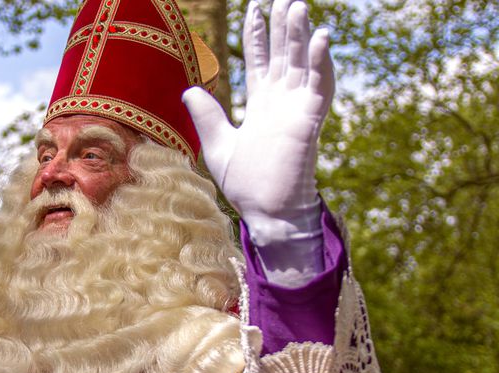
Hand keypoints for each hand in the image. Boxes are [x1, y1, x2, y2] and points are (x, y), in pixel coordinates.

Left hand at [183, 0, 333, 244]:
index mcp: (261, 107)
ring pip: (302, 64)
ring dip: (301, 35)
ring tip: (297, 6)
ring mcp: (297, 110)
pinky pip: (319, 87)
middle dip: (282, 26)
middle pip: (283, 55)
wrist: (265, 213)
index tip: (254, 8)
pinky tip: (321, 38)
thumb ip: (207, 116)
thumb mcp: (218, 145)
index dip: (258, 36)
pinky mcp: (309, 121)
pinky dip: (321, 63)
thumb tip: (189, 90)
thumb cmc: (246, 185)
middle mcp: (281, 103)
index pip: (261, 62)